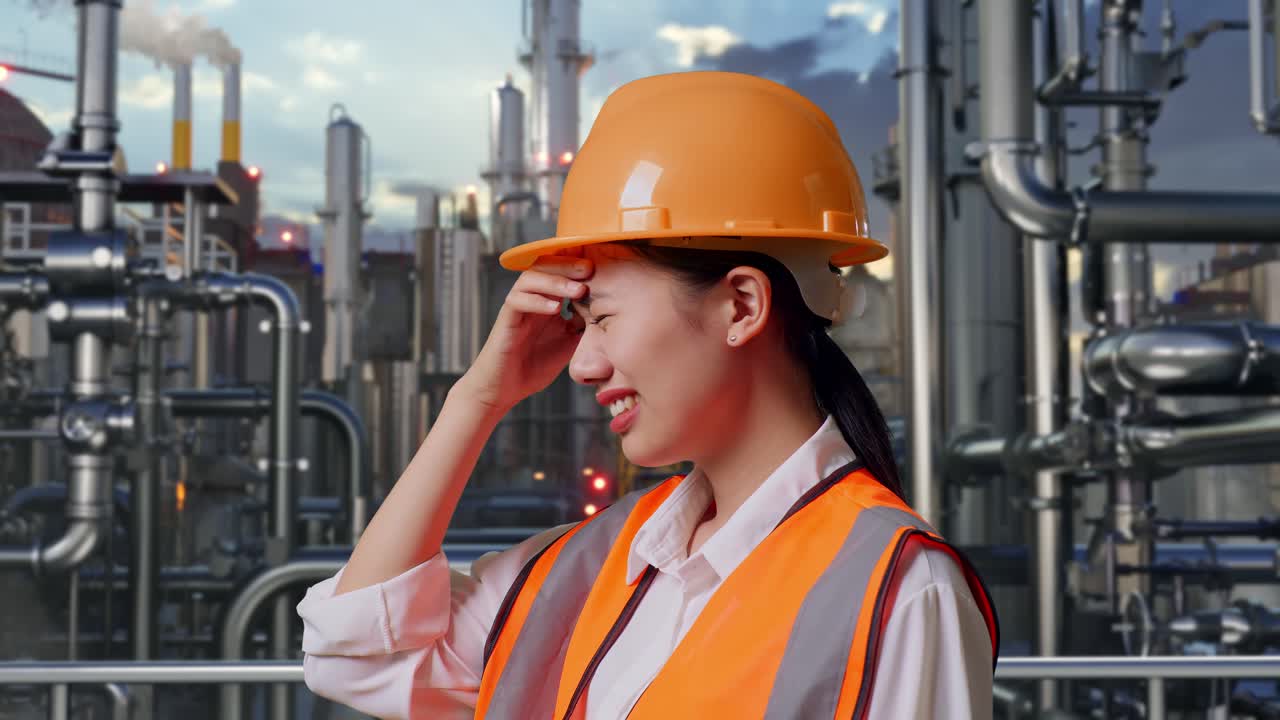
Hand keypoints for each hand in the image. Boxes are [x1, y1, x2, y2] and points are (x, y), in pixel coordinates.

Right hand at [456, 252, 591, 412]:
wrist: (505, 389)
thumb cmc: (535, 366)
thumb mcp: (569, 344)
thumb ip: (583, 326)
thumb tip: (607, 312)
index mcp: (548, 301)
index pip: (560, 272)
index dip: (578, 267)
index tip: (601, 269)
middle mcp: (531, 299)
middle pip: (545, 266)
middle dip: (568, 265)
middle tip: (589, 269)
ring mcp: (517, 307)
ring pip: (530, 279)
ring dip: (555, 282)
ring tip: (578, 291)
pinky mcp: (506, 320)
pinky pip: (517, 301)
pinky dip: (537, 302)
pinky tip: (555, 309)